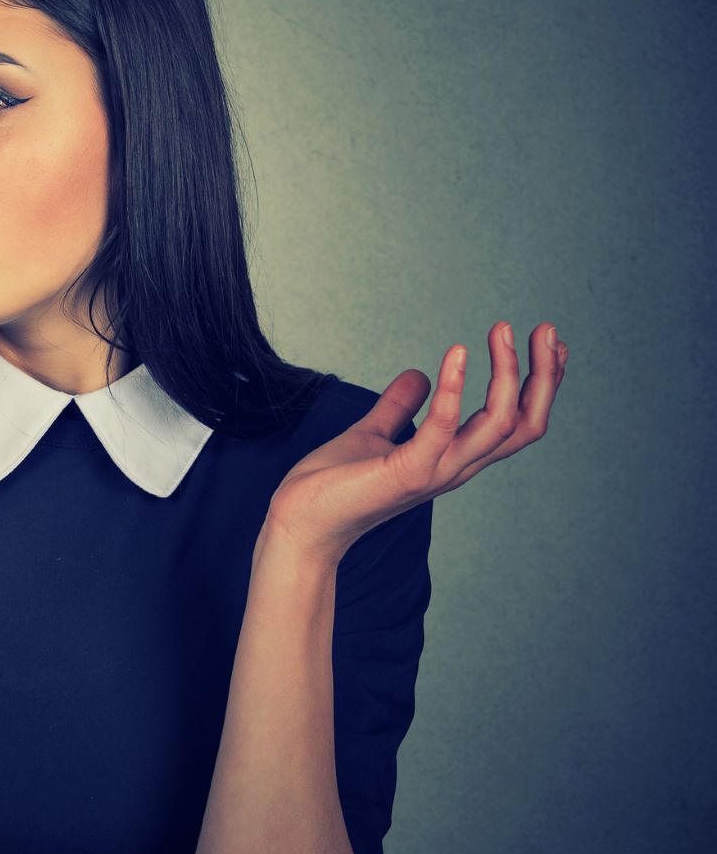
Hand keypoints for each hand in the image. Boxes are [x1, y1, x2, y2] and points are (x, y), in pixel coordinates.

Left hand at [265, 321, 569, 565]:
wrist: (301, 524)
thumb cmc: (334, 484)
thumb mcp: (372, 433)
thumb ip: (398, 406)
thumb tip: (418, 374)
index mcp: (453, 457)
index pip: (517, 423)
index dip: (539, 385)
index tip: (551, 343)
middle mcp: (456, 466)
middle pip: (524, 424)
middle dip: (544, 376)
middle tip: (547, 329)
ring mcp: (435, 472)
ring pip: (499, 424)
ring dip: (508, 373)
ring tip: (504, 330)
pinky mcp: (407, 473)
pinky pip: (441, 427)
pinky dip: (453, 389)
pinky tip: (455, 352)